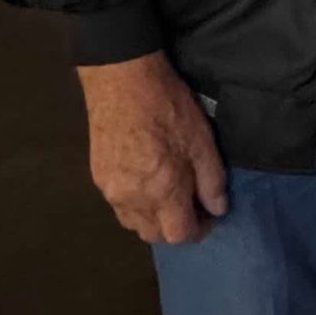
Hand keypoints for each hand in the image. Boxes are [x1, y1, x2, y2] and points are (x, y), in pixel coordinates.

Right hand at [78, 51, 228, 245]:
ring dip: (153, 219)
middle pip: (154, 235)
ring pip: (133, 223)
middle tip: (191, 205)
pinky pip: (119, 206)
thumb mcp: (202, 140)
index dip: (198, 231)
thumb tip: (217, 209)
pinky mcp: (98, 177)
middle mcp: (132, 199)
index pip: (179, 235)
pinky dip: (136, 205)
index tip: (208, 216)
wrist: (121, 79)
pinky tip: (146, 183)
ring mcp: (110, 190)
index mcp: (161, 191)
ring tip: (168, 195)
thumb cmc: (168, 106)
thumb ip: (211, 180)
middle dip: (175, 228)